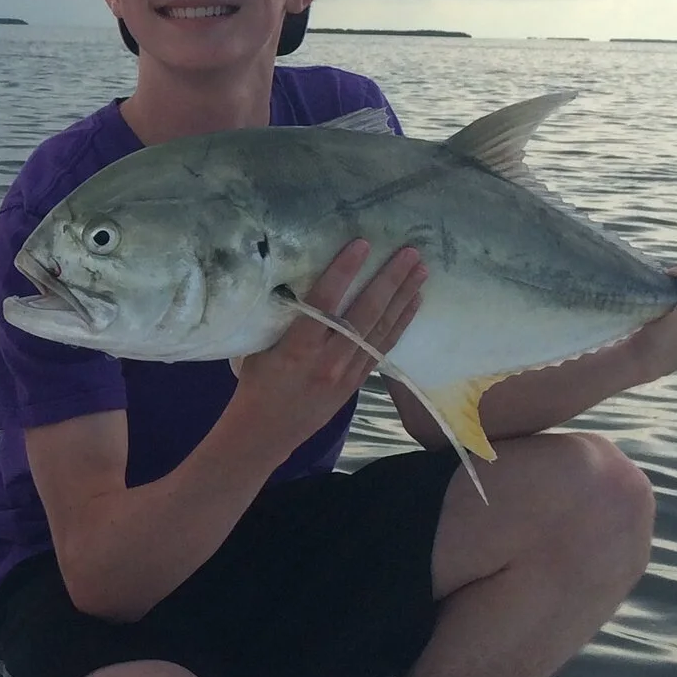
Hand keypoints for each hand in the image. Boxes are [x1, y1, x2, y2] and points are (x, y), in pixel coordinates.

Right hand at [237, 239, 425, 426]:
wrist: (267, 432)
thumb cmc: (256, 385)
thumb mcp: (259, 348)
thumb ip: (282, 319)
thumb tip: (298, 280)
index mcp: (297, 348)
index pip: (324, 302)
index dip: (343, 271)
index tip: (362, 244)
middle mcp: (328, 360)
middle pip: (364, 314)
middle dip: (389, 280)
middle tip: (409, 252)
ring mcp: (347, 372)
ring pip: (381, 329)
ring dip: (402, 298)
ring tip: (421, 271)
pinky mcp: (357, 382)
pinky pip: (384, 347)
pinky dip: (400, 322)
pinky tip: (413, 302)